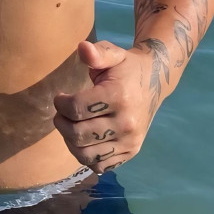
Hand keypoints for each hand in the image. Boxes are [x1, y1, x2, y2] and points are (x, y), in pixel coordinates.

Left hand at [52, 40, 156, 173]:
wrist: (154, 82)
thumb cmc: (126, 68)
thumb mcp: (113, 54)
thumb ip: (97, 52)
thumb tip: (82, 48)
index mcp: (119, 96)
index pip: (77, 109)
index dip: (61, 104)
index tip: (60, 97)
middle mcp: (126, 123)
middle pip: (78, 135)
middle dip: (61, 123)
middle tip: (61, 113)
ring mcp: (130, 142)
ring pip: (86, 155)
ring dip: (69, 142)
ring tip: (70, 126)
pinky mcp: (130, 153)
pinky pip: (99, 165)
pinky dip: (85, 156)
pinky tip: (84, 140)